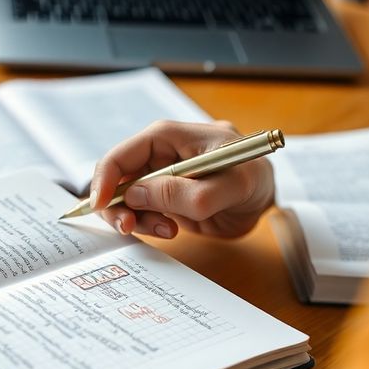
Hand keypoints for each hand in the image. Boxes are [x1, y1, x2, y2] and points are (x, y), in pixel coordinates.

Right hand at [91, 120, 274, 238]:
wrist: (267, 198)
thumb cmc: (255, 180)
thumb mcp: (228, 187)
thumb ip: (182, 192)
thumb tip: (138, 194)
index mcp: (172, 137)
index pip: (126, 152)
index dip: (107, 178)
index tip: (100, 205)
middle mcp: (161, 153)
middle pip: (119, 176)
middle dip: (117, 204)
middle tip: (127, 228)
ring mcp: (162, 176)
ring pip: (127, 198)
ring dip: (136, 219)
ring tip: (166, 231)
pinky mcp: (165, 196)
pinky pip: (142, 211)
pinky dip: (148, 225)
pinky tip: (171, 230)